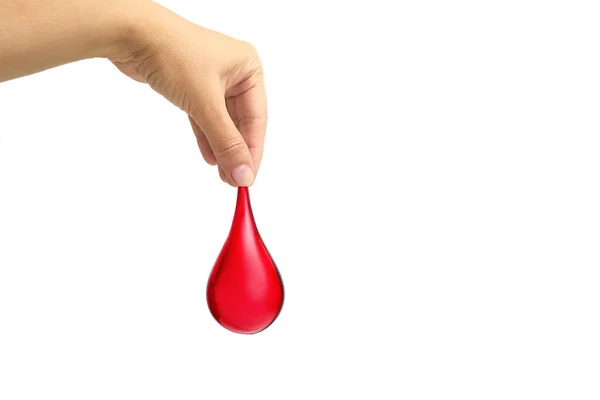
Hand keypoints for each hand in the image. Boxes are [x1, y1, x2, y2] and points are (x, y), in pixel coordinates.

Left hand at [111, 2, 266, 186]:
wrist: (131, 33)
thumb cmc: (173, 53)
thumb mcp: (205, 103)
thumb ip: (226, 142)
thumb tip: (243, 172)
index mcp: (248, 68)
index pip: (257, 118)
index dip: (253, 150)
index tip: (248, 176)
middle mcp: (234, 72)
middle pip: (241, 122)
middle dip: (236, 151)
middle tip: (235, 180)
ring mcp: (212, 79)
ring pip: (222, 121)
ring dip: (221, 147)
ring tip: (223, 175)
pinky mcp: (192, 86)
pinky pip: (205, 117)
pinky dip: (206, 136)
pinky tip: (210, 157)